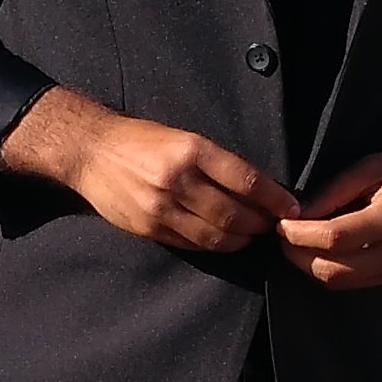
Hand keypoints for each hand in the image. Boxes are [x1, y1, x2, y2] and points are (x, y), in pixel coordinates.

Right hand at [0, 84, 293, 253]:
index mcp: (191, 150)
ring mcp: (161, 208)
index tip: (291, 208)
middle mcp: (177, 180)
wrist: (90, 151)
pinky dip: (214, 245)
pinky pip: (192, 244)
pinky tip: (223, 240)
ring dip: (241, 240)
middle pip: (234, 214)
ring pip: (215, 236)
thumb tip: (257, 188)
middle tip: (272, 225)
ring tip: (251, 235)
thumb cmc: (141, 140)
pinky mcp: (149, 228)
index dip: (274, 199)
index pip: (246, 181)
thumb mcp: (182, 137)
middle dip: (260, 224)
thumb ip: (217, 162)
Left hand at [275, 127, 381, 290]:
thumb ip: (336, 190)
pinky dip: (331, 269)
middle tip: (283, 235)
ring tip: (298, 242)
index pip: (333, 239)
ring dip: (311, 266)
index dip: (299, 234)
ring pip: (339, 282)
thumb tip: (300, 213)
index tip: (281, 223)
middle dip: (298, 255)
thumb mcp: (376, 166)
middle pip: (330, 270)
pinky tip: (321, 249)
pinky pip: (354, 282)